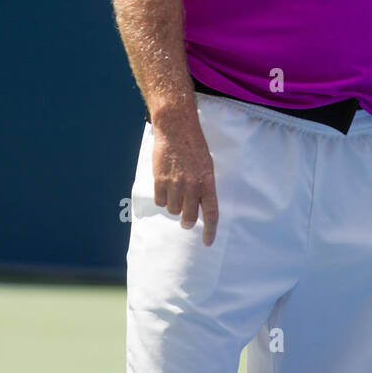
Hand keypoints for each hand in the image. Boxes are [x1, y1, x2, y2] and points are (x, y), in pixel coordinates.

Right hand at [150, 109, 218, 244]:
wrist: (176, 129)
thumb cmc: (194, 146)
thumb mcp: (207, 166)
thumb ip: (204, 186)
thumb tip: (200, 205)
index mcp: (208, 182)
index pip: (211, 213)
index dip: (210, 231)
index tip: (208, 243)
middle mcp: (192, 186)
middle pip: (190, 217)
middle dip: (188, 221)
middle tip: (186, 220)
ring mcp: (175, 184)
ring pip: (172, 210)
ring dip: (174, 206)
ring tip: (175, 191)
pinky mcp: (160, 181)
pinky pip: (160, 202)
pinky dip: (162, 198)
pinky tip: (165, 187)